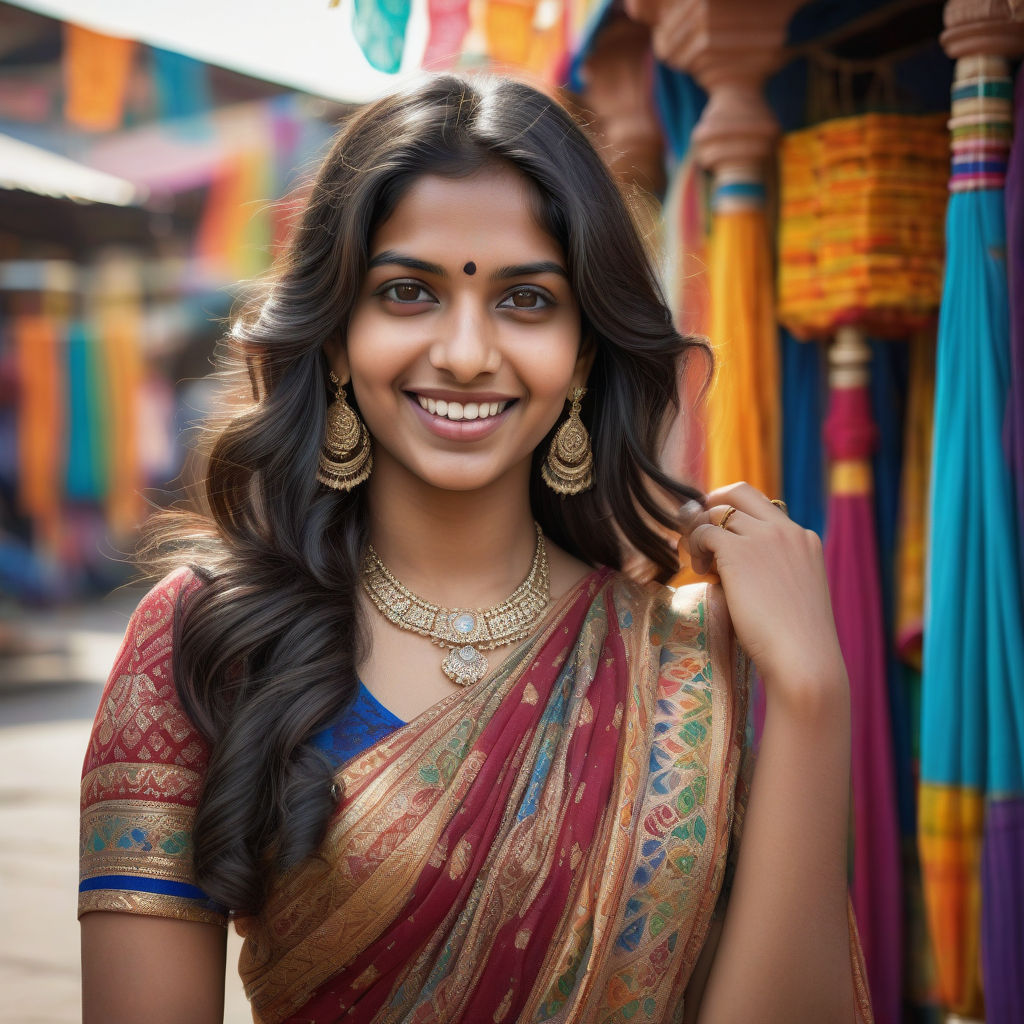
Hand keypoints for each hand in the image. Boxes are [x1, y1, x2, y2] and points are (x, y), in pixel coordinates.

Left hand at [677, 483, 847, 712]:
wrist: (803, 658)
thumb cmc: (796, 640)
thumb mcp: (792, 593)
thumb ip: (771, 571)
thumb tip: (731, 567)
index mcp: (803, 539)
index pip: (763, 506)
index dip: (735, 515)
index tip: (721, 534)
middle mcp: (785, 530)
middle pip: (738, 492)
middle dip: (712, 505)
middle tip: (697, 531)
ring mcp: (762, 538)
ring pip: (715, 513)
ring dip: (699, 532)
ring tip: (699, 562)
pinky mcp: (737, 551)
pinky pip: (703, 532)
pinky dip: (695, 547)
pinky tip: (700, 571)